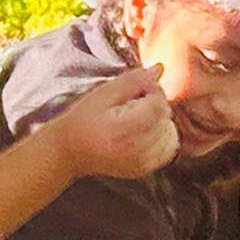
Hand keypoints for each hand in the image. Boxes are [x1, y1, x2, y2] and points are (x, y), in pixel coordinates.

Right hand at [50, 66, 178, 179]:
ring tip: (134, 120)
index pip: (159, 104)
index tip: (135, 90)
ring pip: (171, 132)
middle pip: (166, 117)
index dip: (151, 91)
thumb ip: (132, 81)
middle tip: (130, 105)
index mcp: (125, 130)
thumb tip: (158, 69)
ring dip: (159, 121)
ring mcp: (143, 162)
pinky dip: (160, 137)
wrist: (69, 152)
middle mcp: (137, 150)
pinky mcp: (145, 169)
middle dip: (154, 105)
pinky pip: (169, 148)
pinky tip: (141, 133)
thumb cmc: (81, 121)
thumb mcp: (101, 94)